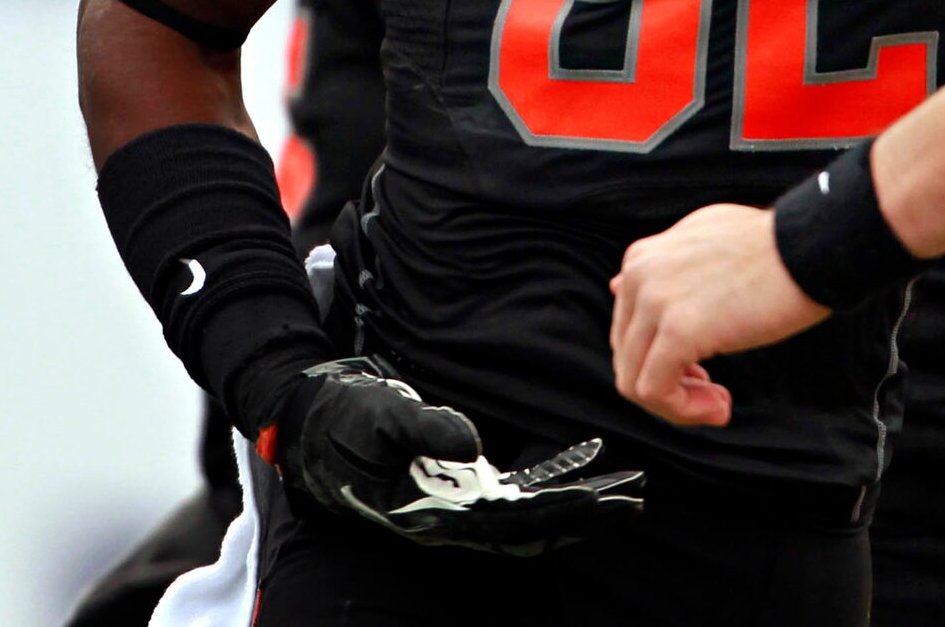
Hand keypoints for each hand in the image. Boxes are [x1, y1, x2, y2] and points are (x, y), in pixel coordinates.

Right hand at [268, 358, 643, 553]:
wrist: (312, 422)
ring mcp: (457, 500)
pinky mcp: (460, 480)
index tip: (601, 500)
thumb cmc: (344, 421)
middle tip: (633, 497)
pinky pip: (514, 490)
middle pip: (531, 524)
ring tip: (621, 490)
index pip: (510, 521)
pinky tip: (581, 466)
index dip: (558, 514)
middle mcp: (452, 514)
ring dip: (575, 501)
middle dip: (582, 514)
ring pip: (529, 511)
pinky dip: (551, 482)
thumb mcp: (380, 419)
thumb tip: (474, 444)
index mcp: (435, 510)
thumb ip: (426, 430)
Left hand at [609, 203, 827, 426]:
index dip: (661, 358)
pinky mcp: (678, 331)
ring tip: (717, 404)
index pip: (629, 329)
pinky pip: (656, 392)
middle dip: (670, 384)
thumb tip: (620, 285)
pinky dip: (683, 411)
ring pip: (635, 381)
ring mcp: (655, 303)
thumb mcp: (706, 238)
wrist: (812, 247)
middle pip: (629, 357)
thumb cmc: (776, 248)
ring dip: (678, 405)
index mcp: (645, 258)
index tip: (700, 371)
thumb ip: (665, 263)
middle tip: (712, 393)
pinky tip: (719, 406)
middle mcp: (641, 276)